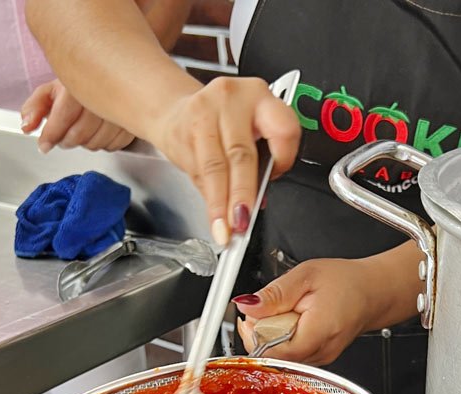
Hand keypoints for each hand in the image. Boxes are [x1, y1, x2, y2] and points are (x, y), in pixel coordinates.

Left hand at [21, 80, 135, 152]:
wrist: (109, 75)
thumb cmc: (78, 84)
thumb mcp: (51, 90)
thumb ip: (35, 108)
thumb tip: (27, 127)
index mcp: (79, 84)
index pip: (62, 118)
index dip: (50, 135)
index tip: (44, 144)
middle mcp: (101, 95)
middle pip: (79, 135)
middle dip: (66, 140)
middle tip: (62, 136)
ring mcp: (119, 110)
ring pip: (96, 143)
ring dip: (85, 142)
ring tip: (81, 130)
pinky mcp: (132, 121)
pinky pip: (114, 145)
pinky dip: (104, 143)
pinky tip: (98, 131)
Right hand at [147, 76, 299, 245]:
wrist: (178, 110)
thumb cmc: (221, 125)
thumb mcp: (249, 133)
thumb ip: (259, 164)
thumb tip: (259, 202)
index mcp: (262, 98)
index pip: (282, 129)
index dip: (282, 160)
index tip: (274, 181)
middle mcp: (233, 99)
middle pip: (242, 154)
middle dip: (242, 194)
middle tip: (242, 221)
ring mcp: (205, 110)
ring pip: (216, 166)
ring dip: (220, 203)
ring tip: (225, 229)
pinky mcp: (183, 128)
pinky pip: (199, 171)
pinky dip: (208, 199)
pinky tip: (213, 215)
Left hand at [233, 243, 425, 364]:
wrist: (373, 292)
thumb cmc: (347, 283)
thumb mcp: (306, 275)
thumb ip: (275, 293)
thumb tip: (248, 306)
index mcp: (318, 332)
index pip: (273, 351)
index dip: (255, 336)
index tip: (251, 317)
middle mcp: (320, 353)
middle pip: (274, 356)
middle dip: (262, 334)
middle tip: (267, 310)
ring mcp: (320, 360)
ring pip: (281, 357)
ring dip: (273, 337)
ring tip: (285, 313)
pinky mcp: (318, 359)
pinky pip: (291, 355)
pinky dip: (284, 339)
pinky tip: (292, 323)